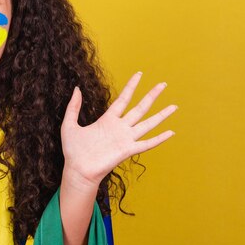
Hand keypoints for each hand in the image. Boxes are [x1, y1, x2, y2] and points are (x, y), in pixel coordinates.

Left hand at [60, 72, 176, 191]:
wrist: (77, 170)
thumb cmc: (73, 150)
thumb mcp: (69, 125)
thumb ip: (73, 107)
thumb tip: (77, 89)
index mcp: (107, 120)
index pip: (123, 99)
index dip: (131, 86)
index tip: (139, 74)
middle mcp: (119, 127)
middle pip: (140, 108)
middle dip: (152, 95)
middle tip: (163, 84)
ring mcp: (125, 139)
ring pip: (148, 123)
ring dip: (161, 115)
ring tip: (175, 106)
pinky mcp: (127, 151)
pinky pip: (146, 144)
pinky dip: (159, 139)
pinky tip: (171, 133)